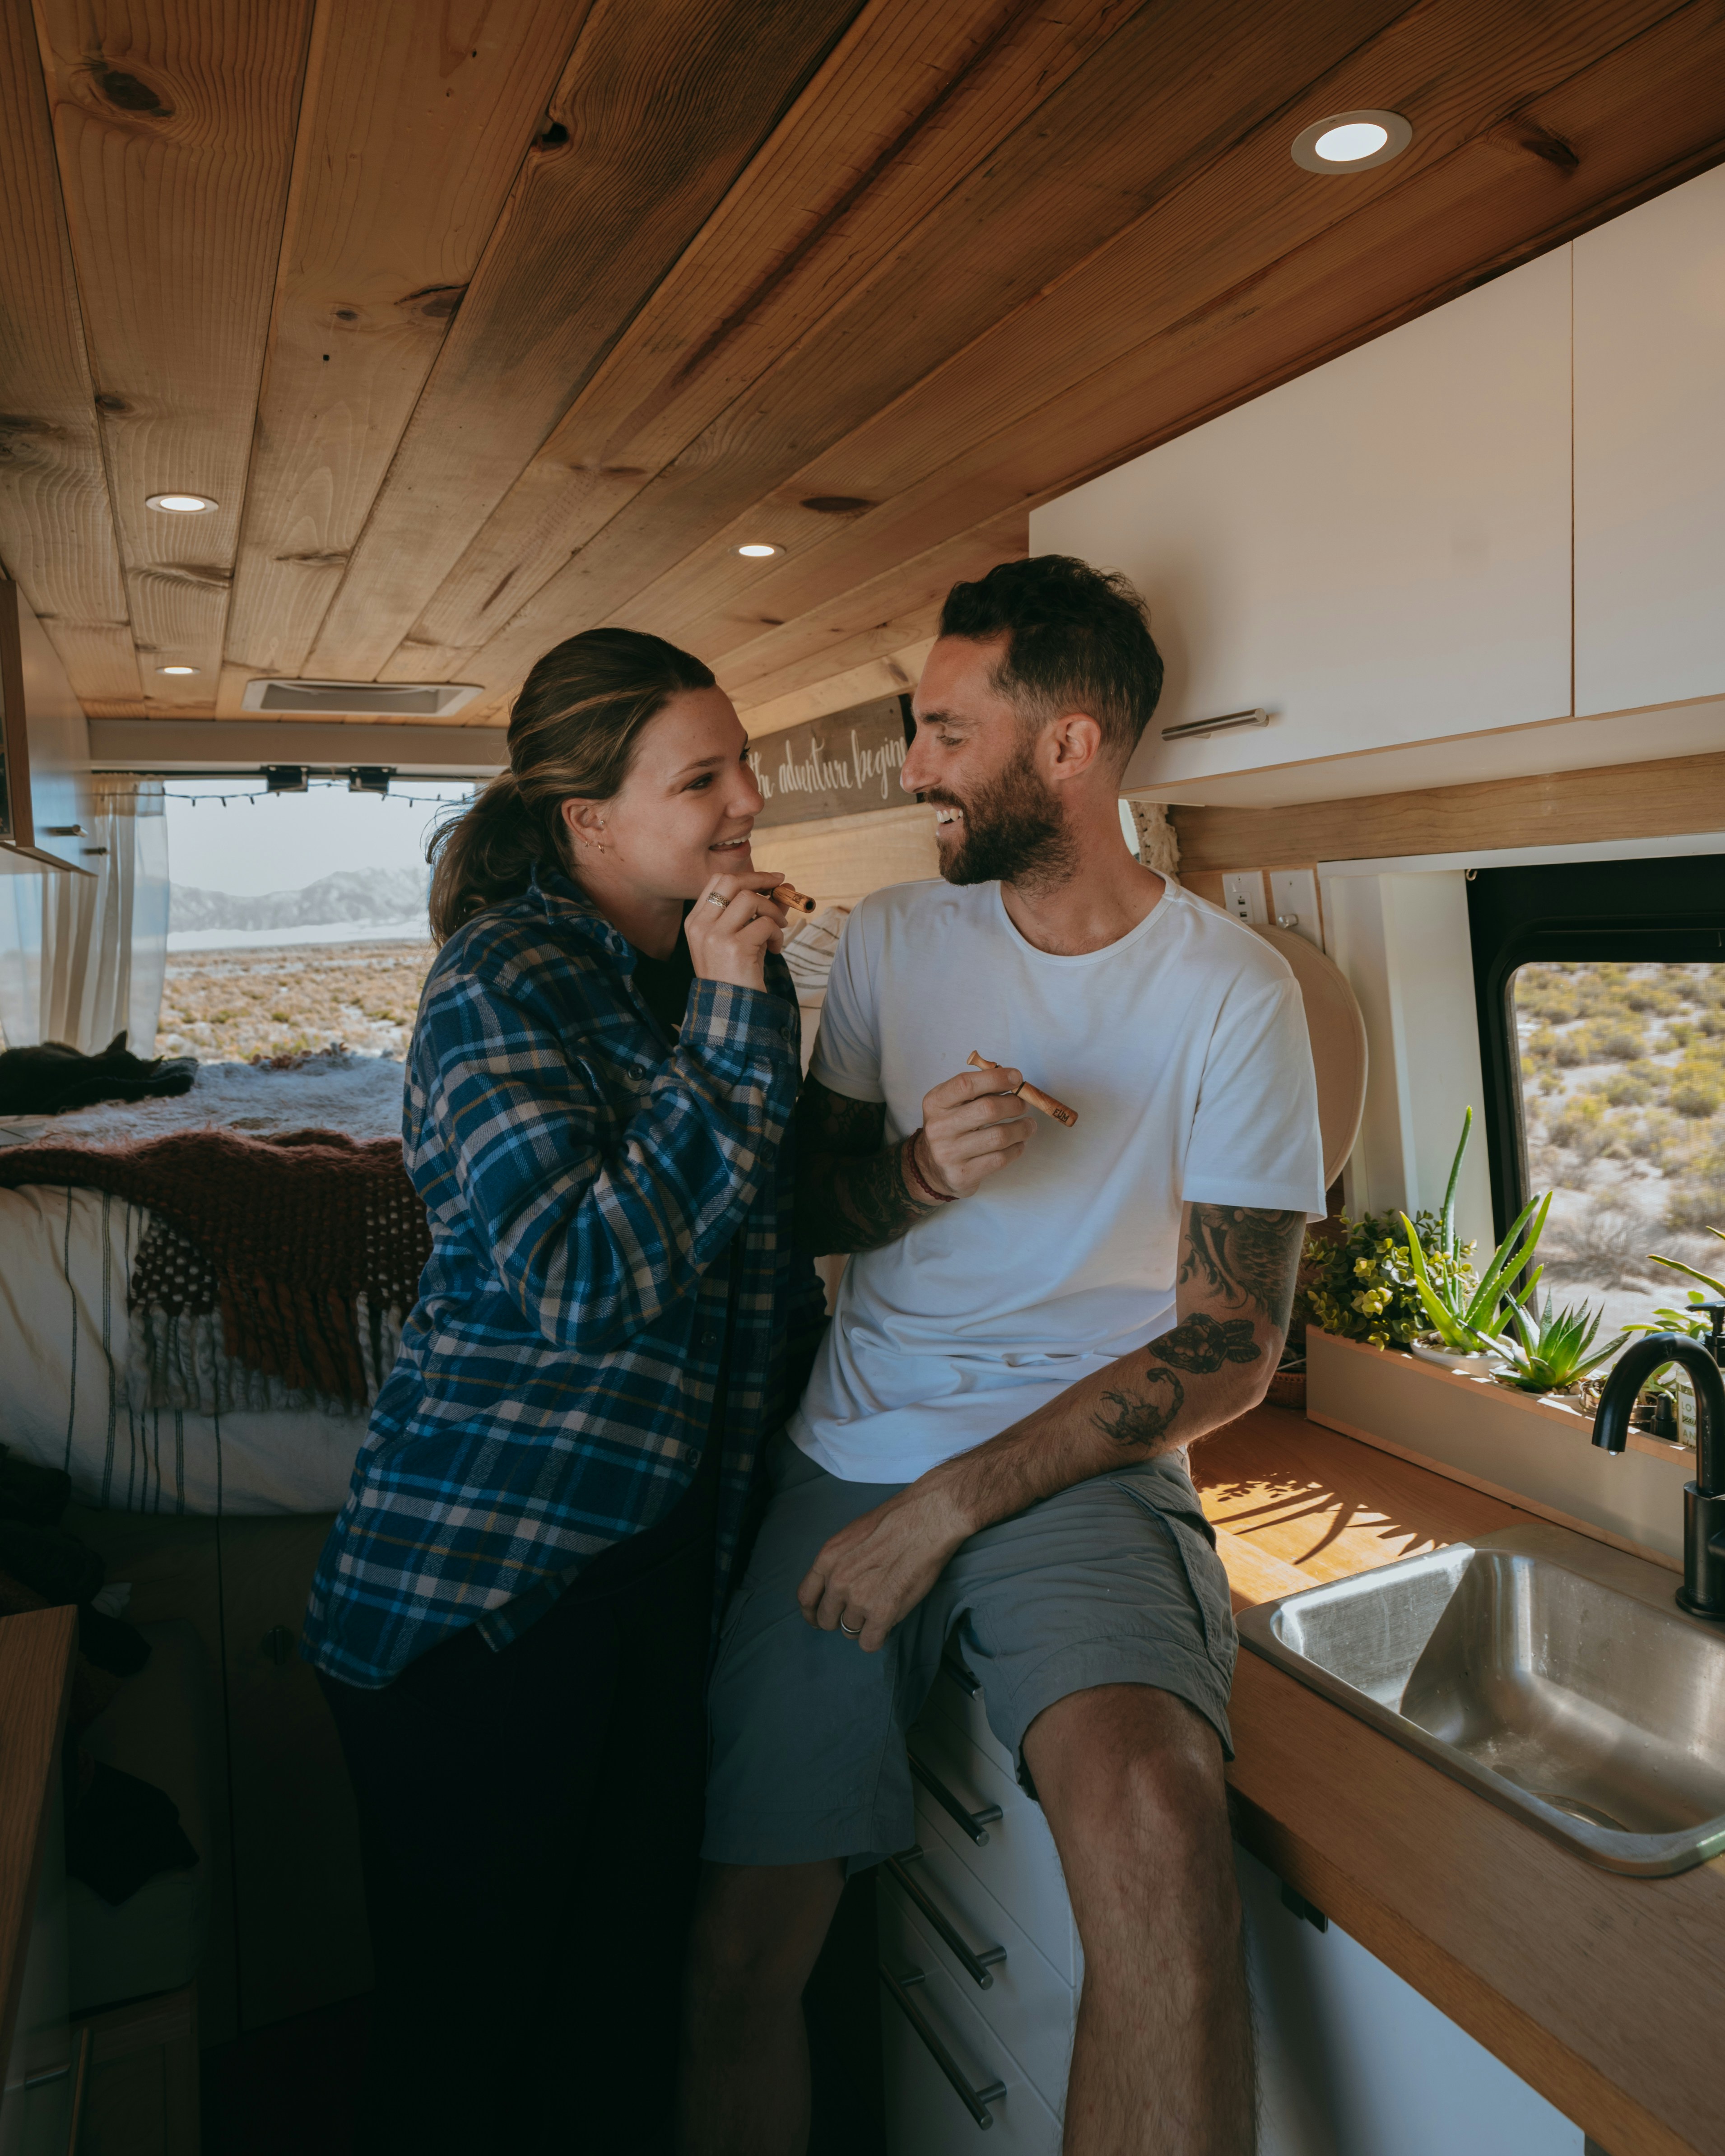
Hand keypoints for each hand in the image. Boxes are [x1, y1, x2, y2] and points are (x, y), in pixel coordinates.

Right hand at [684, 872, 787, 991]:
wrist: (730, 1013)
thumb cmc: (736, 976)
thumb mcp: (742, 940)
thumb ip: (757, 914)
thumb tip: (784, 889)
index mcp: (695, 921)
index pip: (718, 881)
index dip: (747, 876)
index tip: (770, 881)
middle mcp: (701, 925)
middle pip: (732, 881)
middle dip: (761, 880)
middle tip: (782, 889)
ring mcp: (715, 936)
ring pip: (750, 899)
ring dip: (772, 911)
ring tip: (778, 929)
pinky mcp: (735, 947)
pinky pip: (765, 924)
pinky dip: (777, 933)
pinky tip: (775, 948)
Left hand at [797, 1480, 971, 1651]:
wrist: (925, 1521)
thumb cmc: (895, 1521)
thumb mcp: (852, 1536)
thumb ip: (839, 1562)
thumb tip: (837, 1584)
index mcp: (827, 1559)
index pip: (806, 1598)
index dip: (812, 1613)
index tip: (819, 1618)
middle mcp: (838, 1581)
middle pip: (827, 1619)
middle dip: (840, 1620)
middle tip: (858, 1613)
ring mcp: (859, 1599)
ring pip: (850, 1631)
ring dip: (863, 1625)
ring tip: (881, 1607)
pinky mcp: (882, 1613)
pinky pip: (869, 1643)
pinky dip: (877, 1637)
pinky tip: (887, 1624)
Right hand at [915, 1064, 1032, 1197]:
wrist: (932, 1168)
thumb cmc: (951, 1127)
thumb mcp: (952, 1103)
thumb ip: (977, 1090)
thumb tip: (1013, 1081)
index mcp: (935, 1103)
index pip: (966, 1084)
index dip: (996, 1078)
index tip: (1016, 1077)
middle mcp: (938, 1127)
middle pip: (988, 1109)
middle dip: (1014, 1104)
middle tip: (1024, 1104)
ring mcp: (949, 1153)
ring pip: (998, 1136)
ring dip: (1022, 1128)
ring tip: (1028, 1125)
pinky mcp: (962, 1175)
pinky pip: (1000, 1159)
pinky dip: (1016, 1148)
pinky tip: (1019, 1143)